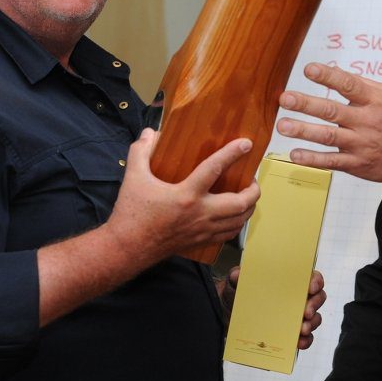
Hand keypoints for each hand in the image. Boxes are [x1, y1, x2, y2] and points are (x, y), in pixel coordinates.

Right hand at [106, 129, 260, 265]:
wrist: (128, 248)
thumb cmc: (131, 213)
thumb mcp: (133, 177)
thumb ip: (141, 151)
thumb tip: (151, 133)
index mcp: (186, 195)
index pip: (214, 169)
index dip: (232, 154)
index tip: (246, 143)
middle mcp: (200, 214)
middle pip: (240, 203)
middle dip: (253, 190)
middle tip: (251, 178)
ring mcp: (203, 231)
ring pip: (238, 221)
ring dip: (248, 207)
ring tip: (247, 195)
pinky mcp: (201, 242)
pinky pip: (228, 235)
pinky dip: (237, 223)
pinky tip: (234, 215)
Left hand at [220, 266, 325, 349]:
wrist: (230, 314)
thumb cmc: (238, 294)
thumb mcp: (235, 283)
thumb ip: (236, 277)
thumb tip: (238, 274)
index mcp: (288, 281)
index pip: (310, 277)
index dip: (316, 281)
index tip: (311, 287)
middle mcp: (296, 297)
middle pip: (318, 297)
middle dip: (315, 304)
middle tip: (306, 312)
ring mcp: (296, 316)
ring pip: (315, 318)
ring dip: (312, 324)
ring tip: (302, 329)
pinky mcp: (292, 334)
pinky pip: (306, 338)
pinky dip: (305, 341)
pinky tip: (299, 342)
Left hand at [277, 63, 381, 182]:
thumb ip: (361, 85)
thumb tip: (334, 74)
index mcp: (374, 101)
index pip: (348, 85)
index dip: (328, 76)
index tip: (309, 69)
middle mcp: (366, 121)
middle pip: (332, 111)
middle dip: (306, 104)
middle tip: (285, 98)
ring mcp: (360, 144)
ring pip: (328, 137)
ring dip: (304, 131)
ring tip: (283, 125)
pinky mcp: (357, 164)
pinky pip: (332, 161)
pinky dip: (313, 159)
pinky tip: (295, 154)